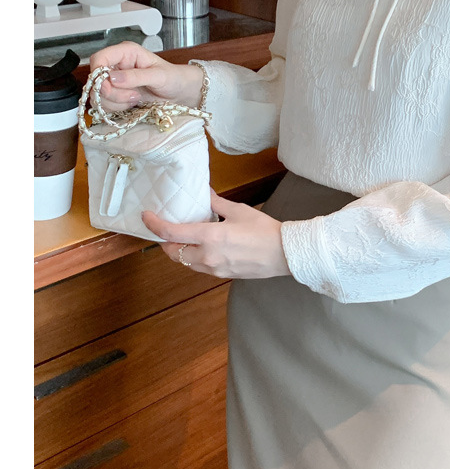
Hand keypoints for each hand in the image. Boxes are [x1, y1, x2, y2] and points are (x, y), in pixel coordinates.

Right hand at [89, 41, 203, 111]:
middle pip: (96, 80)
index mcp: (125, 53)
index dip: (98, 73)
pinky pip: (105, 105)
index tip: (109, 86)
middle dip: (112, 93)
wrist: (179, 92)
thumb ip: (136, 76)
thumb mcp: (159, 75)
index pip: (99, 58)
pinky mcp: (115, 95)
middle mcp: (116, 65)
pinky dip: (117, 108)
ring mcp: (114, 81)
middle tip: (134, 95)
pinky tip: (132, 103)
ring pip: (98, 95)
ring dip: (116, 101)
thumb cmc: (173, 78)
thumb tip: (113, 78)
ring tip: (136, 98)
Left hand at [142, 190, 291, 279]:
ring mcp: (214, 269)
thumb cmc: (264, 230)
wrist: (284, 253)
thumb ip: (215, 203)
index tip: (147, 216)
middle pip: (173, 252)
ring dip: (179, 250)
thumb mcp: (238, 211)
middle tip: (165, 228)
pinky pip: (199, 267)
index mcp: (210, 237)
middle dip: (165, 241)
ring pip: (185, 262)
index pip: (171, 233)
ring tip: (183, 237)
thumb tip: (203, 193)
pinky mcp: (222, 275)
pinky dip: (193, 257)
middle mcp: (207, 256)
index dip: (154, 225)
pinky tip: (202, 247)